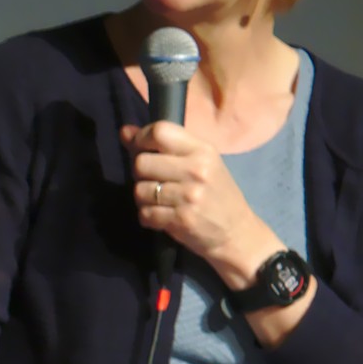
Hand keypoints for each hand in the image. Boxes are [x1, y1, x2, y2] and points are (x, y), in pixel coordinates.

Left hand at [122, 120, 281, 283]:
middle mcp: (197, 170)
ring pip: (139, 190)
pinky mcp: (182, 219)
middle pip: (141, 162)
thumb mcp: (198, 163)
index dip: (140, 139)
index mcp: (202, 150)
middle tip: (154, 181)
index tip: (140, 150)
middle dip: (140, 174)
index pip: (160, 131)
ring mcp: (189, 195)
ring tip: (160, 201)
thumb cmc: (215, 194)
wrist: (237, 232)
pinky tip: (161, 216)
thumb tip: (125, 131)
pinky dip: (147, 217)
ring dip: (143, 198)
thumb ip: (162, 146)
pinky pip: (145, 213)